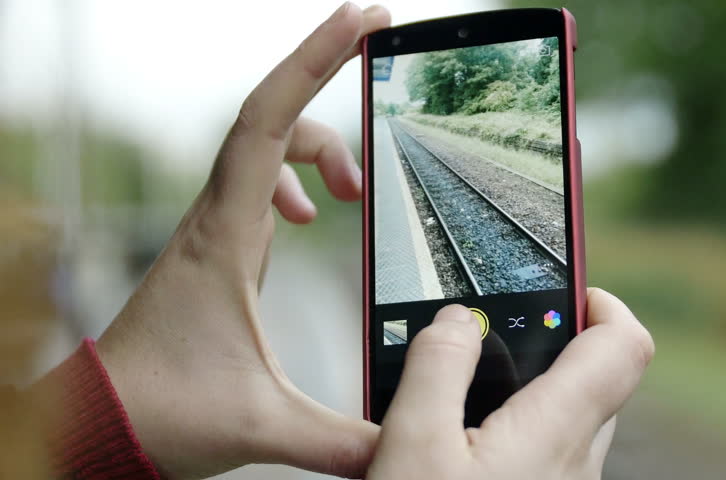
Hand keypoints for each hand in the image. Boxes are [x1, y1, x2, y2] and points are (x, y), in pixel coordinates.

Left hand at [94, 3, 389, 478]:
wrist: (106, 420)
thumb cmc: (164, 407)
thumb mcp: (262, 424)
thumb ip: (341, 439)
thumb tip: (399, 450)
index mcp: (225, 235)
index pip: (269, 121)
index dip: (314, 59)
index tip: (363, 20)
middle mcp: (217, 217)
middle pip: (274, 119)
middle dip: (327, 84)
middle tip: (380, 86)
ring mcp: (216, 228)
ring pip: (267, 150)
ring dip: (318, 152)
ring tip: (355, 193)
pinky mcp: (218, 248)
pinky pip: (259, 184)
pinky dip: (295, 181)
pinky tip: (310, 217)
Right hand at [366, 288, 654, 479]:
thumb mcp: (414, 443)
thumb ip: (438, 366)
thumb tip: (457, 319)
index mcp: (555, 432)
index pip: (623, 346)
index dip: (603, 302)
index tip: (566, 284)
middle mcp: (574, 463)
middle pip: (593, 377)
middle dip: (550, 342)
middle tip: (494, 331)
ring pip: (565, 416)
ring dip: (524, 387)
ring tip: (460, 383)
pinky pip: (542, 451)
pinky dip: (511, 425)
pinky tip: (456, 437)